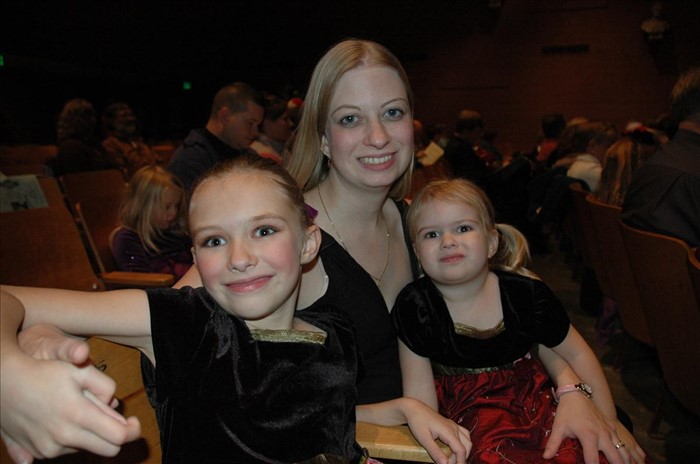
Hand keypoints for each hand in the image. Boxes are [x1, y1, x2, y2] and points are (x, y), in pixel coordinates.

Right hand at [1, 325, 139, 461]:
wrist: (4, 382)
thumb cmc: (44, 371)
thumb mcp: (79, 370)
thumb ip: (105, 388)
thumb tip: (117, 407)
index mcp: (78, 415)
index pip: (118, 436)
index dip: (132, 430)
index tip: (134, 422)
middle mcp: (64, 437)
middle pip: (107, 449)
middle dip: (116, 436)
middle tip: (115, 420)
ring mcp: (49, 448)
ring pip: (86, 449)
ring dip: (91, 435)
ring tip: (80, 411)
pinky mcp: (38, 452)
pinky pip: (66, 451)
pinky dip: (72, 438)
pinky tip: (63, 420)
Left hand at [403, 398, 471, 463]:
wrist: (413, 408)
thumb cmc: (417, 422)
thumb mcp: (424, 439)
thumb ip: (435, 452)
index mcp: (448, 431)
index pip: (461, 450)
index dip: (459, 462)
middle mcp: (454, 427)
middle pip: (466, 446)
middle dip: (461, 458)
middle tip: (450, 463)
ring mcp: (453, 425)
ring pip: (467, 440)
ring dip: (464, 451)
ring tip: (454, 459)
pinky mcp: (450, 424)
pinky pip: (463, 434)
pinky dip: (463, 443)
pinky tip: (455, 448)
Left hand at [543, 393, 644, 463]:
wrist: (576, 393)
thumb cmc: (566, 411)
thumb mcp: (558, 427)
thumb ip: (553, 444)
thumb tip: (545, 457)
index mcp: (588, 436)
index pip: (593, 461)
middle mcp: (603, 435)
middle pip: (616, 459)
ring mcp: (610, 431)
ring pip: (624, 451)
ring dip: (626, 461)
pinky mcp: (613, 427)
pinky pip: (623, 442)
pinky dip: (626, 453)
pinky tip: (626, 460)